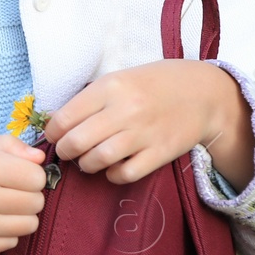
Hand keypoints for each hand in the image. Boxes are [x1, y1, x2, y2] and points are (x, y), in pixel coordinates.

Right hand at [0, 134, 48, 254]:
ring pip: (29, 225)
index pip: (37, 178)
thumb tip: (40, 158)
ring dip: (21, 215)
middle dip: (28, 194)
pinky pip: (11, 242)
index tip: (17, 173)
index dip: (31, 174)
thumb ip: (8, 146)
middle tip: (8, 189)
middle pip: (36, 203)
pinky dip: (6, 231)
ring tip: (0, 204)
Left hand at [41, 60, 254, 187]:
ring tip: (88, 160)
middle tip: (68, 152)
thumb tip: (55, 122)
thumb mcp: (119, 79)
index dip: (53, 132)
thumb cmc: (153, 84)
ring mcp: (144, 133)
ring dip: (86, 165)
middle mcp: (125, 109)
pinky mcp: (160, 153)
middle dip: (65, 151)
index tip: (55, 136)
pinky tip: (113, 168)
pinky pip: (125, 173)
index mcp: (110, 86)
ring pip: (98, 160)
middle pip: (77, 141)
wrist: (202, 92)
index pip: (65, 117)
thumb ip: (90, 99)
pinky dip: (113, 175)